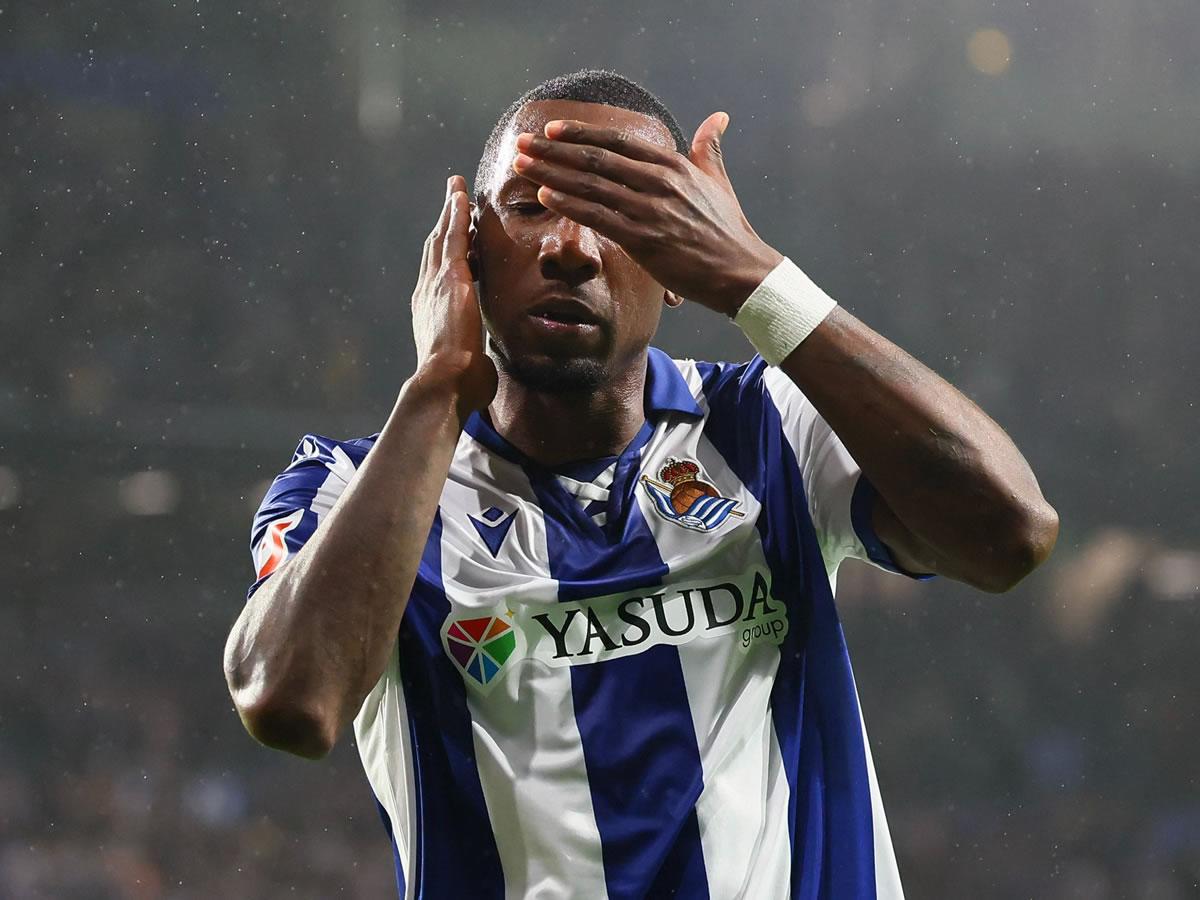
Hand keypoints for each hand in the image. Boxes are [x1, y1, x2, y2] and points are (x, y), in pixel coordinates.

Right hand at [410, 175, 496, 415]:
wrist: (444, 383)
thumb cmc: (458, 385)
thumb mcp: (468, 365)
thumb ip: (474, 357)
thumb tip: (482, 367)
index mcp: (432, 313)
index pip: (440, 275)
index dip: (447, 255)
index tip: (456, 240)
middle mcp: (428, 292)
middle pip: (436, 249)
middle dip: (444, 224)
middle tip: (451, 200)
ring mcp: (437, 283)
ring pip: (443, 237)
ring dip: (450, 211)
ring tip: (456, 189)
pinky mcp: (451, 278)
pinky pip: (453, 237)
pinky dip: (456, 214)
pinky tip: (461, 195)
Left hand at [512, 112, 783, 315]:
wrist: (740, 272)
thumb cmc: (728, 230)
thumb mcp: (719, 181)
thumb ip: (709, 148)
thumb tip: (718, 119)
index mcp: (672, 164)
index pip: (617, 142)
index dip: (581, 134)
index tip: (551, 129)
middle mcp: (658, 181)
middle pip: (595, 159)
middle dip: (553, 151)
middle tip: (522, 144)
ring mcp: (649, 210)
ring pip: (590, 185)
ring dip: (551, 174)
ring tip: (521, 166)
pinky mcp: (643, 239)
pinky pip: (597, 217)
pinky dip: (569, 204)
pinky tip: (544, 196)